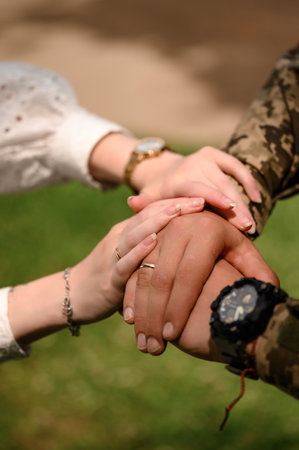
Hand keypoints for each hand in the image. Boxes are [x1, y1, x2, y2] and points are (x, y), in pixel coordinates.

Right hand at [70, 197, 204, 323]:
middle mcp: (119, 239)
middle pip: (147, 217)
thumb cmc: (109, 276)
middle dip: (174, 207)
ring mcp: (112, 257)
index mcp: (126, 232)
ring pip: (134, 234)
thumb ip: (148, 245)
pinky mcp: (109, 280)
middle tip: (201, 198)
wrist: (72, 295)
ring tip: (178, 210)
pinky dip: (137, 251)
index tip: (204, 196)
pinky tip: (153, 241)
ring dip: (157, 221)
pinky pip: (124, 263)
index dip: (176, 202)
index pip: (152, 211)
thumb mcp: (129, 256)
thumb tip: (181, 238)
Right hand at [123, 211, 277, 354]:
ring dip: (140, 311)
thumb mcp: (245, 255)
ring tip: (142, 341)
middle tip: (153, 347)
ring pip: (143, 275)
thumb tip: (266, 296)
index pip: (190, 274)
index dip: (180, 306)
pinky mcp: (143, 239)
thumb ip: (258, 274)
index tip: (172, 336)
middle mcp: (179, 227)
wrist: (203, 217)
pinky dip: (130, 296)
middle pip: (162, 276)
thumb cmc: (229, 244)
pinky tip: (131, 319)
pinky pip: (131, 270)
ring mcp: (158, 232)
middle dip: (156, 315)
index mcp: (207, 230)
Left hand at [129, 146, 260, 233]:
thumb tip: (132, 203)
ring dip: (243, 202)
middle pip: (218, 188)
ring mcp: (206, 158)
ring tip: (252, 224)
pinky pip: (237, 166)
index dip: (214, 199)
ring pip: (229, 181)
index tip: (230, 210)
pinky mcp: (217, 155)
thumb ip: (144, 203)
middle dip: (234, 209)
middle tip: (247, 228)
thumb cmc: (159, 193)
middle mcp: (193, 164)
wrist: (163, 170)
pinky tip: (257, 198)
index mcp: (177, 178)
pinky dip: (247, 181)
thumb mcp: (149, 198)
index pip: (197, 188)